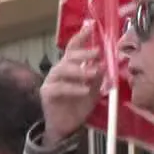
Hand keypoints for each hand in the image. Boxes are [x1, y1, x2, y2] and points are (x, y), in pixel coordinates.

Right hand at [41, 22, 105, 147]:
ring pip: (63, 69)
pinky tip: (84, 90)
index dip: (81, 36)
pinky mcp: (47, 93)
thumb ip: (98, 76)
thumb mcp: (94, 89)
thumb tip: (105, 63)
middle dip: (83, 53)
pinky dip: (73, 88)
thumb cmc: (79, 106)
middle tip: (97, 53)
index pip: (74, 47)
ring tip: (93, 73)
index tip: (91, 26)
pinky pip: (60, 88)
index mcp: (70, 66)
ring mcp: (51, 80)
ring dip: (80, 70)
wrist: (66, 127)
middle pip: (69, 56)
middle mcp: (59, 70)